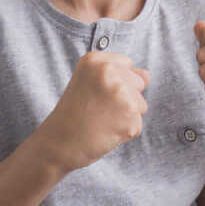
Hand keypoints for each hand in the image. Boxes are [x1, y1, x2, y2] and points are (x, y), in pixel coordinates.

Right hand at [36, 51, 149, 173]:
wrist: (58, 145)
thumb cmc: (73, 115)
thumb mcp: (88, 83)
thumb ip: (119, 73)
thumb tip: (147, 77)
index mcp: (94, 60)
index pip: (127, 65)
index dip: (114, 83)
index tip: (93, 94)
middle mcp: (108, 72)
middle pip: (138, 83)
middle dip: (124, 99)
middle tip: (96, 109)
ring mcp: (120, 93)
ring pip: (141, 105)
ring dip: (125, 117)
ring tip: (100, 120)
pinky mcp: (129, 116)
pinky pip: (138, 125)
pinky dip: (124, 133)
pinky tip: (105, 132)